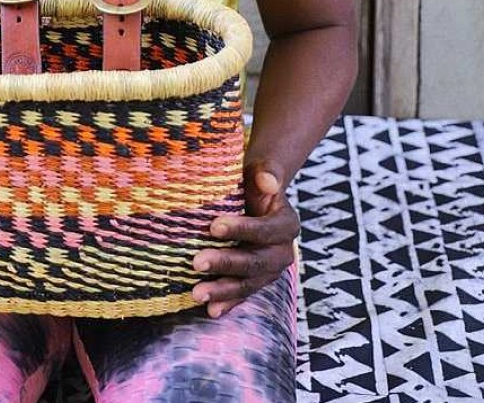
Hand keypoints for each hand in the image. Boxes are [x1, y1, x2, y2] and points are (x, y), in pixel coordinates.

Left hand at [190, 160, 298, 317]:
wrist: (255, 198)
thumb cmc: (253, 182)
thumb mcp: (260, 172)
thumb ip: (267, 172)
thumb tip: (269, 181)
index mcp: (287, 224)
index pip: (264, 230)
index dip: (241, 229)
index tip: (213, 226)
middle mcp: (283, 252)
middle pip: (255, 262)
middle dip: (225, 263)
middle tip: (196, 262)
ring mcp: (270, 271)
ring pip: (248, 284)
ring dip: (222, 291)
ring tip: (197, 293)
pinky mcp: (256, 281)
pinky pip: (242, 295)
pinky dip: (227, 304)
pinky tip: (210, 311)